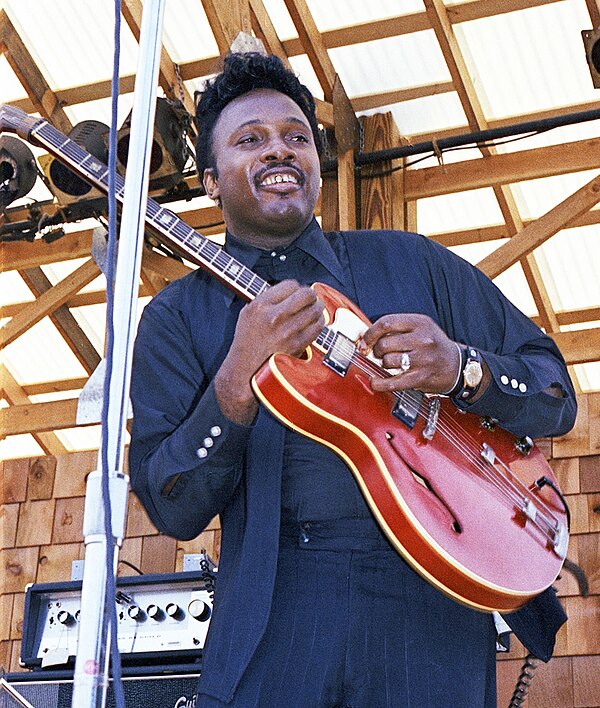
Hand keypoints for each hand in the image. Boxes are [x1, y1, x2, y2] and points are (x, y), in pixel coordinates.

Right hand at [215, 280, 324, 423]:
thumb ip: (268, 299)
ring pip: (315, 309)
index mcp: (260, 306)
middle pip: (306, 294)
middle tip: (310, 299)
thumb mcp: (248, 313)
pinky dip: (319, 323)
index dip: (296, 288)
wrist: (247, 370)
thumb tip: (292, 291)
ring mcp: (287, 331)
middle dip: (311, 295)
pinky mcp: (297, 345)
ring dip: (317, 308)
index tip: (296, 293)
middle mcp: (274, 317)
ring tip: (313, 310)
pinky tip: (314, 323)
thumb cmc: (248, 342)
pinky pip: (317, 327)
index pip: (290, 285)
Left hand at [358, 314, 461, 394]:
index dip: (370, 332)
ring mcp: (422, 359)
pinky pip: (393, 382)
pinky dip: (380, 383)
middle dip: (377, 350)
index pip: (386, 322)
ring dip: (384, 364)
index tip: (365, 340)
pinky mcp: (420, 377)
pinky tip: (375, 382)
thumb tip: (367, 337)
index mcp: (420, 323)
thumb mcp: (421, 328)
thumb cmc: (435, 346)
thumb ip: (398, 328)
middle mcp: (422, 339)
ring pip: (387, 361)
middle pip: (384, 344)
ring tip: (391, 364)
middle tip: (381, 353)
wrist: (457, 365)